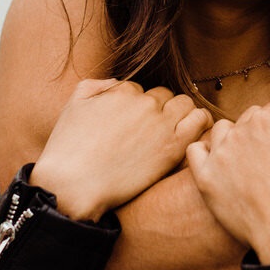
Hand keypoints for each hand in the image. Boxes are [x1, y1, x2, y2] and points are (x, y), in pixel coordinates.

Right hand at [31, 79, 211, 220]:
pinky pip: (199, 122)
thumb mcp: (73, 106)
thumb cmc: (68, 150)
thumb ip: (94, 86)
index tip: (133, 123)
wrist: (73, 185)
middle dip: (159, 108)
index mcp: (123, 91)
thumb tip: (116, 83)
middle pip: (163, 96)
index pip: (140, 91)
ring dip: (182, 112)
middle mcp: (144, 103)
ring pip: (185, 104)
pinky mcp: (173, 147)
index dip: (137, 106)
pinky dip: (201, 122)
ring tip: (176, 128)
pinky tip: (196, 131)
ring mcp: (161, 124)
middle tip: (152, 129)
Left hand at [185, 95, 269, 264]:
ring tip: (253, 159)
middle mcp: (239, 132)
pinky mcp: (205, 179)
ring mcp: (219, 156)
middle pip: (252, 118)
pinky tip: (223, 163)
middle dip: (266, 130)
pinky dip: (207, 152)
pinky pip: (196, 151)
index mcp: (267, 119)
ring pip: (224, 130)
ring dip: (237, 137)